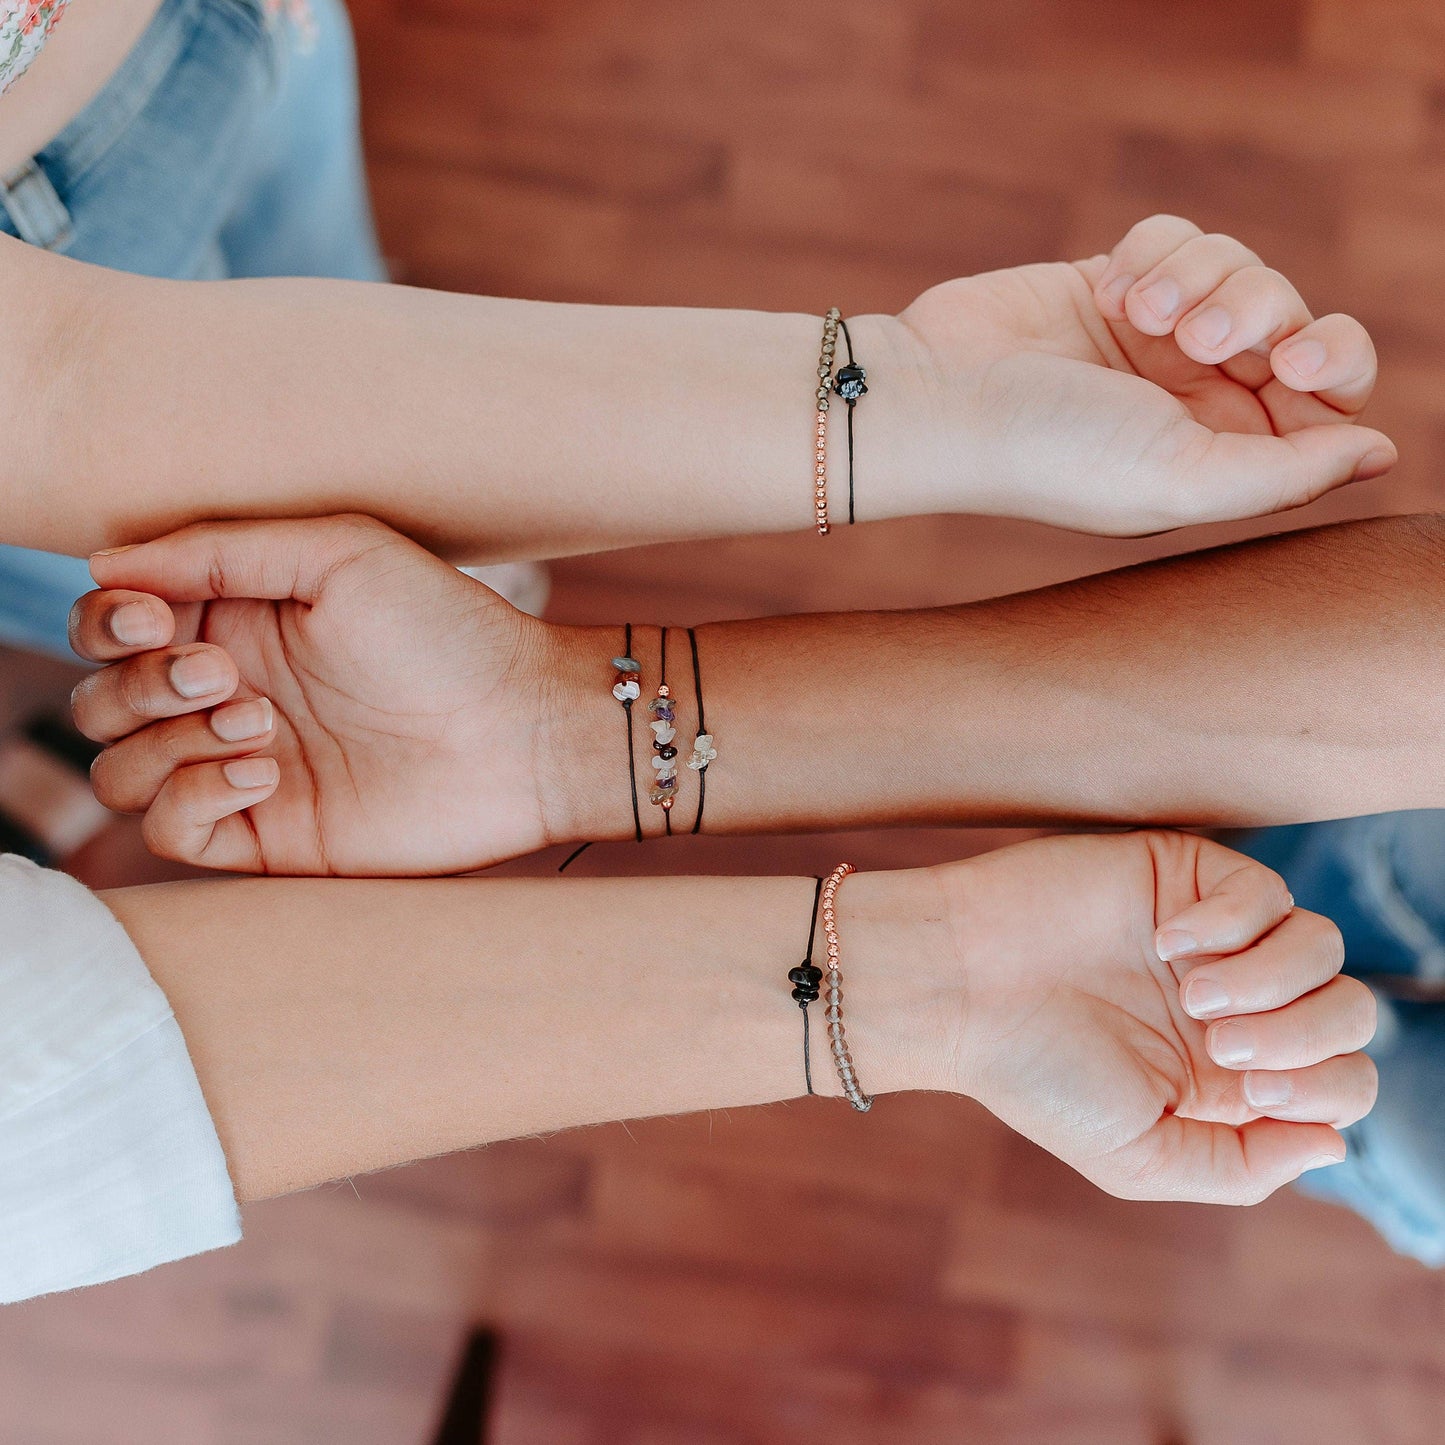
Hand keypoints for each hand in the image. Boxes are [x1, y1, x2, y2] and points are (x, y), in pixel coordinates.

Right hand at [69, 516, 559, 874]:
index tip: (156, 618)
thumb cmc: (448, 631)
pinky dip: (189, 798)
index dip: (109, 621)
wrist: (524, 729)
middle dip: (140, 684)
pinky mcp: (268, 834)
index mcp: (238, 622)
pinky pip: (168, 832)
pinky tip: (263, 772)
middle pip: (104, 701)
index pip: (116, 625)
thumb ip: (221, 550)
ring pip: (122, 769)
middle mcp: (230, 694)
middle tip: (226, 674)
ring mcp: (244, 766)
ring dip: (166, 741)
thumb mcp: (341, 554)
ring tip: (258, 721)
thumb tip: (106, 560)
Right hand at [897, 213, 1395, 534]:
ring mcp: (1156, 338)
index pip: (1330, 396)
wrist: (939, 397)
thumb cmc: (1050, 454)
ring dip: (1197, 277)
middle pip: (1296, 318)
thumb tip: (1380, 454)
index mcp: (1221, 454)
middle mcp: (1197, 397)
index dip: (1331, 361)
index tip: (1286, 361)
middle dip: (1257, 310)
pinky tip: (1108, 291)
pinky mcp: (1115, 284)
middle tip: (1200, 336)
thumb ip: (1289, 474)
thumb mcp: (1180, 481)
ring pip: (1239, 265)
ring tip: (1137, 312)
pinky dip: (1152, 253)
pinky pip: (1178, 235)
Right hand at [930, 830, 1374, 1202]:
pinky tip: (1167, 942)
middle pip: (1351, 1012)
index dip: (1321, 1086)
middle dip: (1301, 1036)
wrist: (959, 986)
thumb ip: (1242, 1166)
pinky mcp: (1186, 877)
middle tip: (1216, 1041)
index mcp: (1229, 1076)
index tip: (1239, 1084)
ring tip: (1190, 993)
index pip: (1342, 1080)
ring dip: (1271, 980)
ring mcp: (1216, 938)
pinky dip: (1232, 923)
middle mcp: (1235, 1005)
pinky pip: (1267, 892)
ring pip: (1323, 947)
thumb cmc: (1035, 1074)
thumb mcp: (1139, 1158)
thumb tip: (1333, 1144)